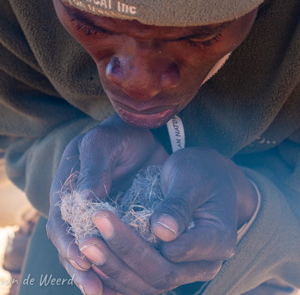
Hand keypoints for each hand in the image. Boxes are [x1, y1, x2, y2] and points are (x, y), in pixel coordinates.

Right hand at [46, 114, 167, 294]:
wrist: (140, 134)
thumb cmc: (119, 136)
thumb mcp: (103, 144)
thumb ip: (94, 168)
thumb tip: (84, 200)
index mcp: (68, 186)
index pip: (62, 218)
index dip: (69, 241)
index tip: (83, 259)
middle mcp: (79, 204)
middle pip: (71, 240)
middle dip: (79, 264)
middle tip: (94, 286)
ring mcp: (98, 213)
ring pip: (90, 246)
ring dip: (96, 270)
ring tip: (105, 292)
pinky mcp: (117, 218)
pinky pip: (112, 243)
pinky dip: (115, 262)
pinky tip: (122, 281)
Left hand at [80, 147, 257, 293]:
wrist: (210, 178)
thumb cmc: (201, 172)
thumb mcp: (191, 179)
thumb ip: (178, 205)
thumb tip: (162, 233)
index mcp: (216, 239)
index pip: (175, 253)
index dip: (137, 244)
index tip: (106, 221)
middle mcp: (204, 262)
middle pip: (160, 274)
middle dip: (121, 256)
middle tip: (88, 239)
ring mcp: (187, 267)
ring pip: (147, 284)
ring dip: (114, 269)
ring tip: (86, 248)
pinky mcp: (171, 264)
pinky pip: (143, 281)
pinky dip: (119, 279)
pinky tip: (95, 272)